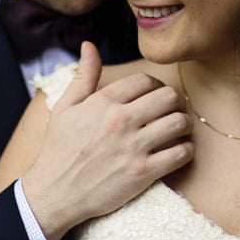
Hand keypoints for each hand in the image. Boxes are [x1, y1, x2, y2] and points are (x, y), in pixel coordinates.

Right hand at [21, 42, 193, 239]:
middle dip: (174, 102)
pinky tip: (177, 150)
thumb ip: (84, 75)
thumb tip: (89, 45)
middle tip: (171, 110)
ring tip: (178, 129)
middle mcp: (121, 121)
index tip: (154, 96)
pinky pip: (180, 154)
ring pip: (179, 123)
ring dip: (184, 124)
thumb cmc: (59, 149)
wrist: (54, 193)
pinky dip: (185, 150)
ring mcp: (133, 148)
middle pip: (169, 97)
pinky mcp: (143, 173)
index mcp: (103, 102)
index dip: (155, 85)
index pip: (146, 80)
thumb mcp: (65, 107)